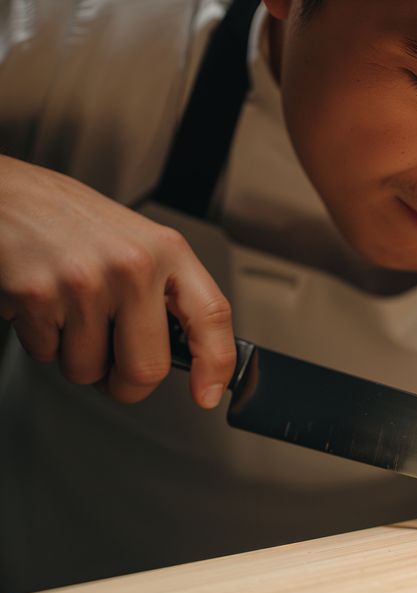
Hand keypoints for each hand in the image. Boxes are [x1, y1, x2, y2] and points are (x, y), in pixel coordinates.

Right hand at [0, 155, 234, 407]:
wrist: (7, 194)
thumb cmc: (75, 222)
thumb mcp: (139, 243)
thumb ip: (166, 292)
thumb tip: (189, 354)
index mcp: (167, 250)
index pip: (211, 315)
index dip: (215, 363)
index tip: (207, 394)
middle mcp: (132, 266)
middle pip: (145, 368)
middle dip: (126, 383)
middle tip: (114, 369)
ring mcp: (85, 282)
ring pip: (88, 370)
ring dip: (76, 357)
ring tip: (70, 314)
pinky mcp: (37, 296)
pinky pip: (47, 355)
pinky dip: (43, 341)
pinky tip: (43, 304)